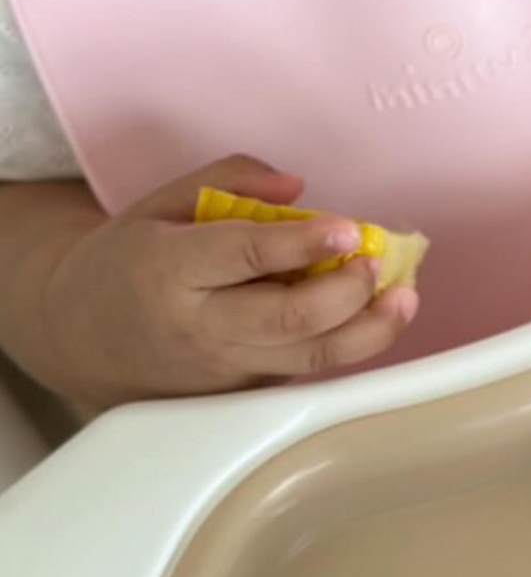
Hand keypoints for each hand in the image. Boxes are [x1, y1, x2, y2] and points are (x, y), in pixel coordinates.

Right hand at [40, 155, 417, 407]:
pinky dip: (347, 344)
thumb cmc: (127, 265)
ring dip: (370, 330)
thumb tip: (298, 188)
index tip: (349, 229)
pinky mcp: (245, 394)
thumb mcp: (158, 206)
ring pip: (311, 357)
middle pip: (290, 319)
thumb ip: (227, 182)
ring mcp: (225, 368)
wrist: (82, 340)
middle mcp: (199, 326)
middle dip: (348, 292)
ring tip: (402, 298)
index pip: (245, 257)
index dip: (304, 244)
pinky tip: (372, 317)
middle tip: (376, 263)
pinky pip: (305, 369)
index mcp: (168, 269)